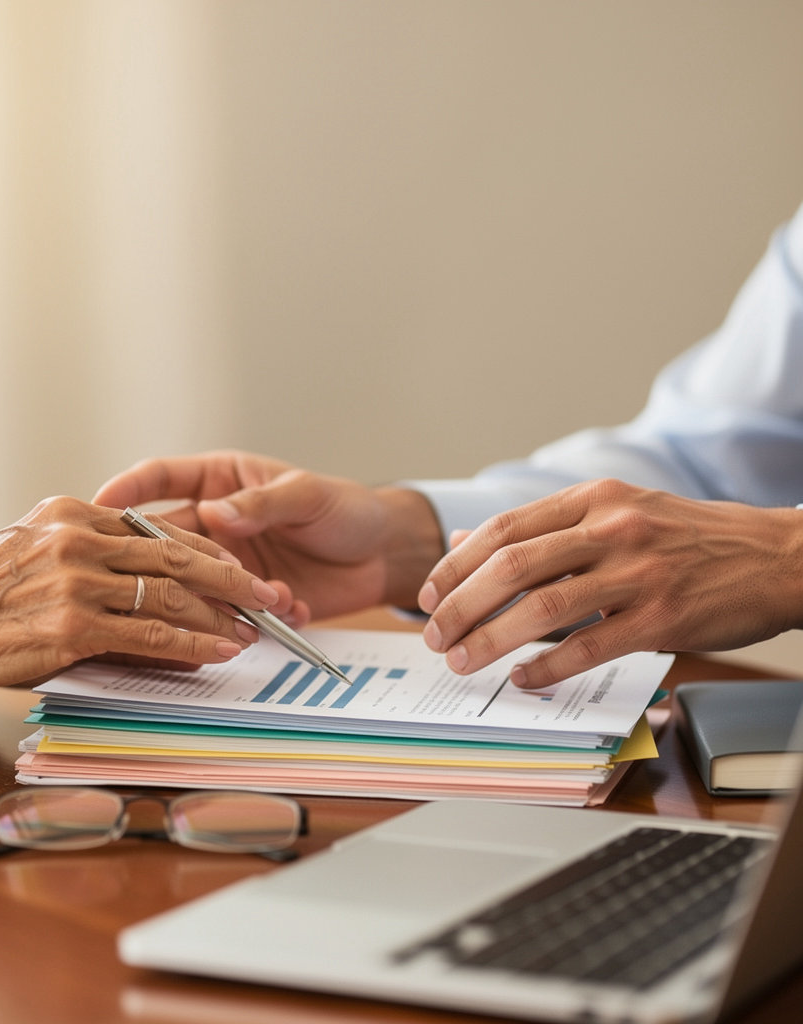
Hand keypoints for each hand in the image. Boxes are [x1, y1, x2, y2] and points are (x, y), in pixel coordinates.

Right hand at [0, 495, 281, 690]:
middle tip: (264, 592)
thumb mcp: (31, 549)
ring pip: (171, 596)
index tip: (235, 561)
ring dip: (219, 615)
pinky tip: (217, 652)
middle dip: (230, 576)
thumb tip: (134, 572)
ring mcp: (78, 581)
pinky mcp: (75, 625)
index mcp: (73, 513)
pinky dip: (192, 644)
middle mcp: (80, 539)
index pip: (158, 528)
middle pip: (176, 556)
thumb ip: (85, 551)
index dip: (205, 547)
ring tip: (251, 628)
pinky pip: (151, 635)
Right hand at [93, 450, 444, 620]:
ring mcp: (227, 566)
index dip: (126, 488)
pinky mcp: (248, 601)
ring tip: (256, 600)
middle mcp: (215, 526)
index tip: (97, 502)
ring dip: (218, 598)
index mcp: (220, 483)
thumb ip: (262, 503)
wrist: (382, 552)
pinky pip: (234, 616)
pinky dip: (256, 620)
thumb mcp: (306, 495)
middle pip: (166, 541)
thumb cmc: (344, 507)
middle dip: (170, 561)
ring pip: (195, 586)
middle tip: (174, 577)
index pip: (160, 479)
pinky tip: (291, 611)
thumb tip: (215, 513)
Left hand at [417, 478, 802, 687]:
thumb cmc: (685, 537)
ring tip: (462, 661)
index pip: (503, 529)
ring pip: (543, 608)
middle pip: (511, 567)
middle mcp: (611, 528)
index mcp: (592, 498)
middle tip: (434, 637)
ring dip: (490, 639)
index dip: (455, 565)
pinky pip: (590, 647)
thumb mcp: (613, 512)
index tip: (427, 595)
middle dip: (460, 606)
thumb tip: (465, 541)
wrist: (776, 556)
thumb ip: (541, 528)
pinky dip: (547, 667)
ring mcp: (638, 572)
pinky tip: (523, 678)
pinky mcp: (663, 617)